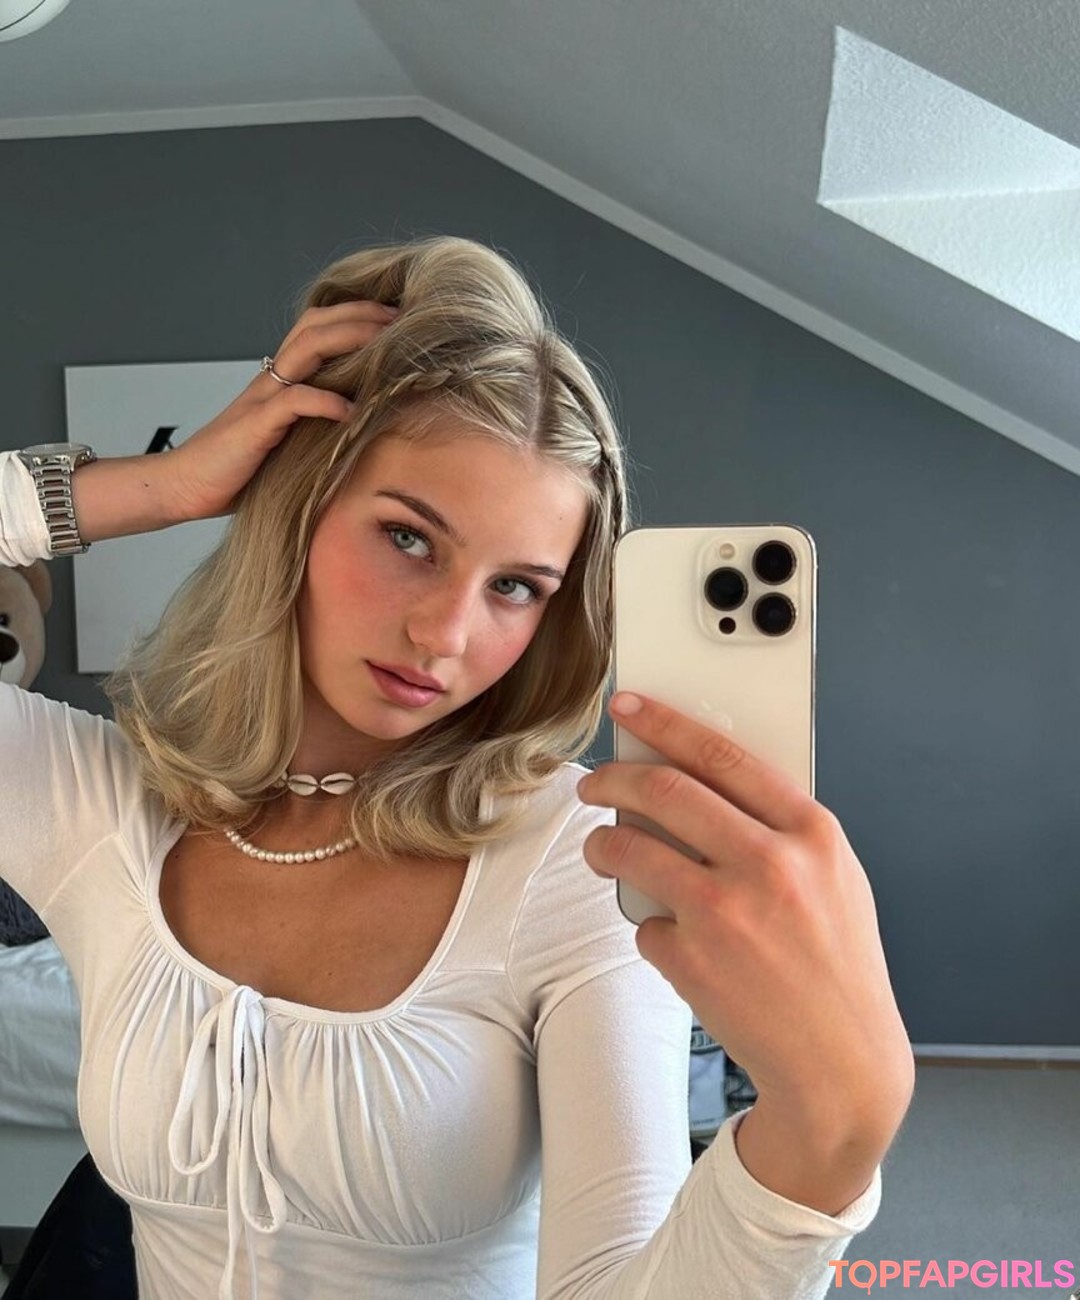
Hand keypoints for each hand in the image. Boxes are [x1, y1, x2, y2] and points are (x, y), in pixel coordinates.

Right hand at [165, 301, 398, 521]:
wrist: (186, 486)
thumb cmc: (238, 470)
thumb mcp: (286, 441)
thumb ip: (313, 425)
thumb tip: (359, 425)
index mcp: (279, 380)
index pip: (316, 329)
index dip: (353, 316)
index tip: (394, 319)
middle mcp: (271, 380)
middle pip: (315, 326)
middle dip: (359, 315)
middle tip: (400, 317)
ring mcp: (261, 399)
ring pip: (306, 349)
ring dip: (349, 340)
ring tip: (386, 343)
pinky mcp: (255, 425)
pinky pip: (294, 402)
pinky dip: (326, 402)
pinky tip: (352, 411)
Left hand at [577, 692, 912, 1165]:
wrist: (841, 1062)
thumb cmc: (837, 962)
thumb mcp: (834, 876)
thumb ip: (776, 826)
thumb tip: (697, 778)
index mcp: (812, 833)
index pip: (723, 753)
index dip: (665, 722)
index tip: (628, 707)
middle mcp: (769, 864)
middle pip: (664, 791)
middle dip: (612, 778)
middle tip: (593, 782)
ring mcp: (726, 912)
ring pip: (630, 848)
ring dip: (602, 845)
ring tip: (602, 849)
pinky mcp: (691, 959)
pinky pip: (643, 921)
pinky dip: (648, 924)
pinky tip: (676, 941)